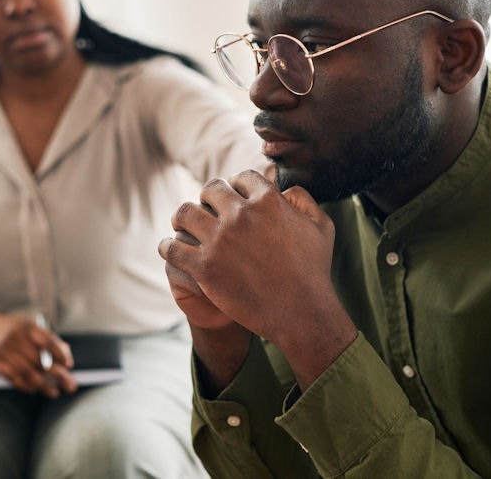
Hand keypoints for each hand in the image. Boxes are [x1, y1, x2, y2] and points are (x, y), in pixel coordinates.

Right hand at [0, 311, 74, 396]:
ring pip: (27, 373)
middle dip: (58, 375)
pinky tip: (35, 390)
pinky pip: (13, 378)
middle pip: (40, 360)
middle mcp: (16, 339)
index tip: (69, 365)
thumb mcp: (27, 326)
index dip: (60, 354)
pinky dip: (25, 385)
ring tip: (55, 393)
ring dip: (43, 386)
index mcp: (27, 327)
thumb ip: (46, 338)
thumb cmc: (9, 328)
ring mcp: (4, 351)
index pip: (47, 341)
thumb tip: (66, 354)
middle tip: (71, 385)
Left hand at [158, 170, 355, 387]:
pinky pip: (172, 247)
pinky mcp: (204, 267)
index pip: (241, 177)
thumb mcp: (321, 227)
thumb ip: (304, 200)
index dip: (237, 184)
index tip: (233, 195)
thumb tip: (284, 190)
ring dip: (183, 217)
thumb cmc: (313, 271)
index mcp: (268, 200)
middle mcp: (241, 215)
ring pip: (185, 213)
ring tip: (182, 225)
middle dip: (208, 197)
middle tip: (206, 209)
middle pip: (210, 190)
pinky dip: (168, 246)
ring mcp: (220, 241)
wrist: (301, 313)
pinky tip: (171, 248)